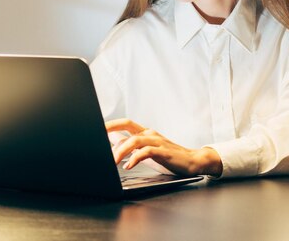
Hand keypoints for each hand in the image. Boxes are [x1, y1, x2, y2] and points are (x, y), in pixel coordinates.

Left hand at [106, 118, 222, 176]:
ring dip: (120, 150)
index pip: (125, 123)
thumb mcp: (146, 151)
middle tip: (97, 136)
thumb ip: (131, 145)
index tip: (96, 129)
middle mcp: (150, 133)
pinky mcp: (163, 152)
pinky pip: (146, 152)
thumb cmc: (168, 157)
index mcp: (145, 132)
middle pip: (128, 124)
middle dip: (111, 128)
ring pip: (134, 140)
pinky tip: (129, 166)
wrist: (192, 161)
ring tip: (112, 161)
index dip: (111, 124)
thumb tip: (112, 141)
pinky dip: (135, 159)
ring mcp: (157, 141)